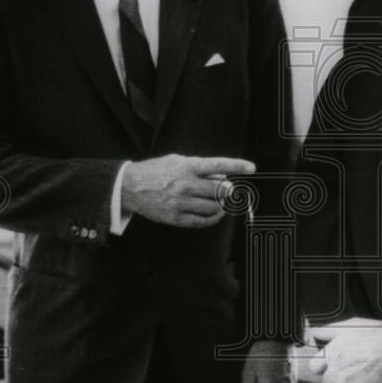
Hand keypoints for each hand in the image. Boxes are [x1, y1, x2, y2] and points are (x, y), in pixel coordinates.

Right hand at [121, 154, 254, 227]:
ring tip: (221, 202)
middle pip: (220, 190)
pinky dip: (213, 219)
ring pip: (214, 207)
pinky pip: (202, 221)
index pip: (218, 165)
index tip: (251, 168)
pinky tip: (215, 214)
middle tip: (228, 191)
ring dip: (222, 205)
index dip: (237, 166)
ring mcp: (181, 202)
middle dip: (228, 191)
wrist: (130, 187)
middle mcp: (186, 184)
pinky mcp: (176, 217)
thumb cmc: (155, 171)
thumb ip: (200, 168)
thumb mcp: (177, 160)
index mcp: (187, 167)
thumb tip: (223, 176)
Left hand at [309, 318, 381, 382]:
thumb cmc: (375, 334)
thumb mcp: (349, 325)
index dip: (324, 366)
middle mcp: (334, 370)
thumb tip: (313, 333)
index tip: (334, 365)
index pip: (314, 367)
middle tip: (351, 373)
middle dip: (336, 378)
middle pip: (327, 381)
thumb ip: (328, 330)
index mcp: (330, 353)